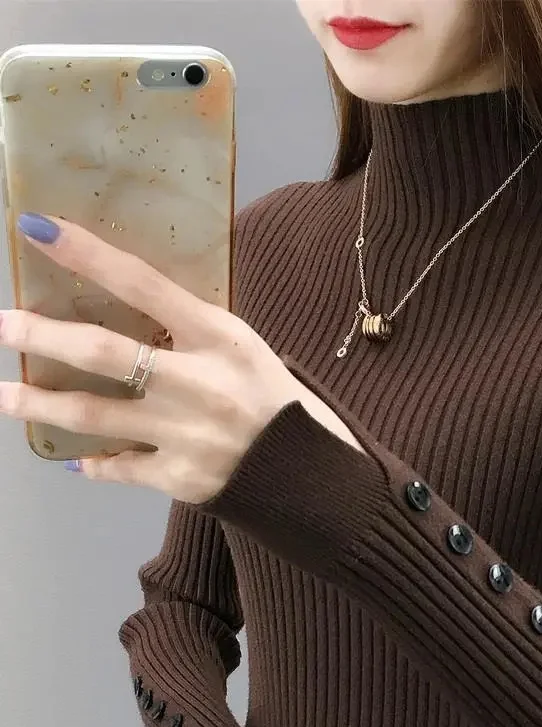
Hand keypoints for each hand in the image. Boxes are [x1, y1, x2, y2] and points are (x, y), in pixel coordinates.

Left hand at [0, 213, 303, 503]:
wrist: (305, 467)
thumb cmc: (270, 394)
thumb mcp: (240, 346)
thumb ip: (189, 328)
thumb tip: (125, 306)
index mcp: (219, 338)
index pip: (144, 285)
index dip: (89, 256)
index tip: (37, 229)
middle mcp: (197, 382)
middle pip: (102, 353)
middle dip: (40, 336)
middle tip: (0, 326)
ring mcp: (184, 432)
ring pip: (93, 414)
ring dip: (39, 403)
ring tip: (4, 395)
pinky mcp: (178, 476)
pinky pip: (119, 467)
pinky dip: (93, 462)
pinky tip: (76, 459)